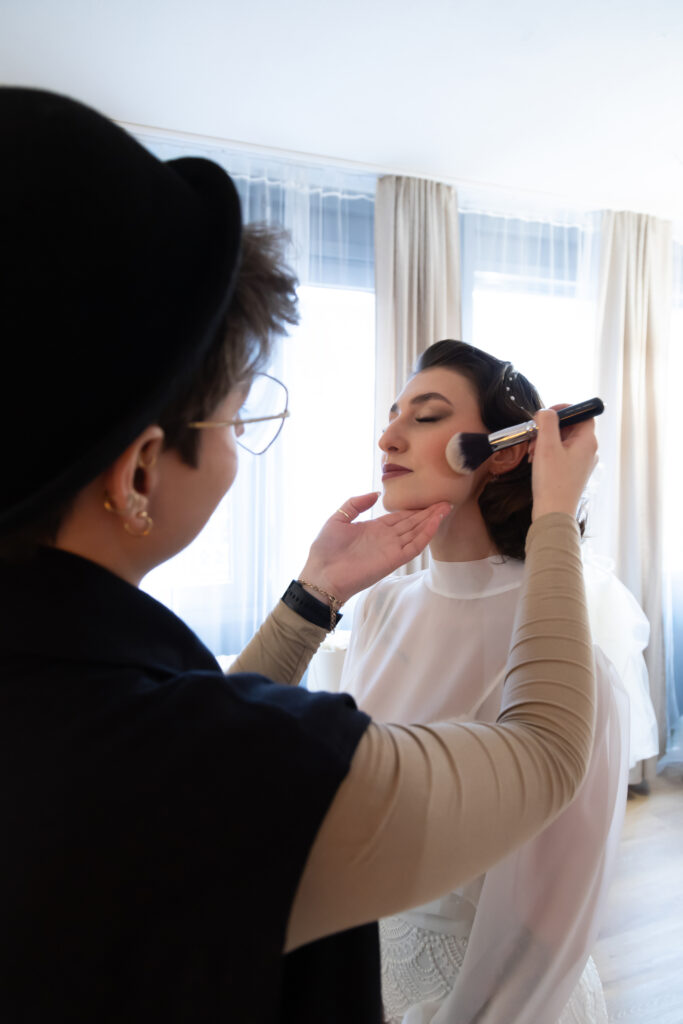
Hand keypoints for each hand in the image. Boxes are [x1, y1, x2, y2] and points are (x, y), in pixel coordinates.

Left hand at [299, 491, 451, 604]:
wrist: (321, 575)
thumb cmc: (325, 550)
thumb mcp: (338, 518)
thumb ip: (356, 504)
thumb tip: (376, 494)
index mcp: (374, 529)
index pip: (400, 517)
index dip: (414, 509)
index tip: (429, 500)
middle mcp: (386, 539)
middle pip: (412, 523)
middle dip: (428, 513)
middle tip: (445, 501)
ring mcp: (391, 549)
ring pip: (417, 532)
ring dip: (431, 520)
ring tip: (446, 507)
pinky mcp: (393, 560)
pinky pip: (414, 546)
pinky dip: (426, 534)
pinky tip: (435, 522)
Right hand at [529, 407, 597, 520]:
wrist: (553, 513)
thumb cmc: (552, 482)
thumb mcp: (546, 446)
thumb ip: (547, 422)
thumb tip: (546, 412)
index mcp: (588, 442)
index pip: (583, 414)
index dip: (566, 409)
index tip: (548, 413)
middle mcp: (589, 451)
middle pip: (571, 427)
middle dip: (550, 428)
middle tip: (534, 435)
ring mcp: (582, 463)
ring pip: (564, 441)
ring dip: (546, 441)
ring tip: (532, 451)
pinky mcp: (573, 473)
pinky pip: (562, 454)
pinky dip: (548, 453)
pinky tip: (536, 460)